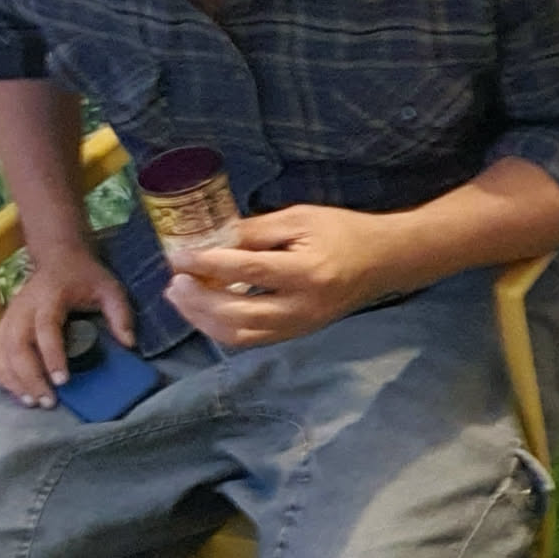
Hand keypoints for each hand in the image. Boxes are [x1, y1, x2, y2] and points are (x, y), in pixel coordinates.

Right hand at [0, 250, 134, 403]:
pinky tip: (12, 390)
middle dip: (29, 377)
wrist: (57, 256)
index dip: (52, 356)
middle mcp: (24, 307)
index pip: (45, 328)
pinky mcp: (2, 324)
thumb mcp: (109, 288)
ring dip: (11, 379)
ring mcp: (9, 316)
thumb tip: (129, 344)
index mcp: (50, 297)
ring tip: (31, 401)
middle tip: (48, 401)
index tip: (62, 381)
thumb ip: (120, 314)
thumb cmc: (84, 276)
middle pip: (16, 345)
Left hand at [164, 205, 399, 347]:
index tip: (178, 256)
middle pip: (238, 315)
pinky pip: (251, 339)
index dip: (207, 264)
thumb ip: (254, 231)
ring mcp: (300, 326)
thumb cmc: (342, 232)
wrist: (383, 261)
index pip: (247, 272)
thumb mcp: (299, 218)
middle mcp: (302, 307)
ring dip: (203, 320)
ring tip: (181, 297)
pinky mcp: (296, 334)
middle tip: (175, 282)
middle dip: (199, 301)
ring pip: (241, 335)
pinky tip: (203, 310)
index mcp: (306, 272)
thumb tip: (209, 237)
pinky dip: (221, 328)